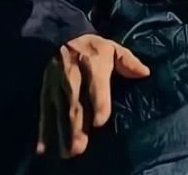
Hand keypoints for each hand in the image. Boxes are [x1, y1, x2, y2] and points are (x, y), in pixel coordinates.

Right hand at [36, 33, 149, 158]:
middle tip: (79, 146)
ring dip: (62, 131)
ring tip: (67, 151)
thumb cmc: (91, 48)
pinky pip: (44, 111)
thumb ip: (127, 61)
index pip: (95, 85)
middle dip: (77, 125)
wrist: (61, 36)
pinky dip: (43, 129)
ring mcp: (58, 84)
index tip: (99, 121)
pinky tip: (42, 147)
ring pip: (60, 110)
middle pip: (76, 103)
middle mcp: (73, 76)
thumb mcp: (111, 49)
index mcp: (92, 65)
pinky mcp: (47, 90)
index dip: (98, 103)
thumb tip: (144, 73)